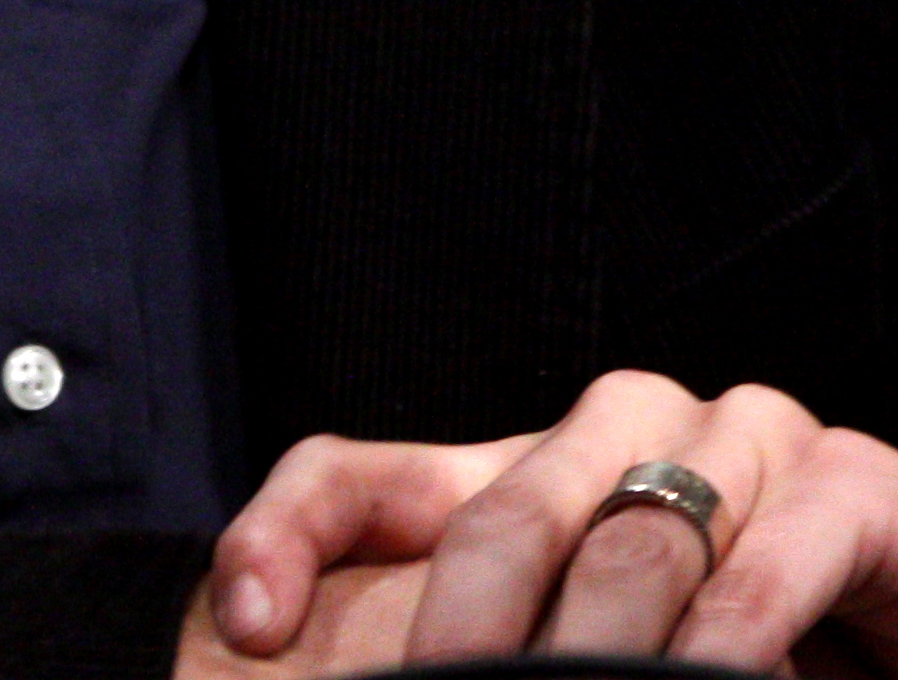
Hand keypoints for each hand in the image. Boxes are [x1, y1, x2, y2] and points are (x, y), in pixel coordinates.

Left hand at [209, 369, 897, 669]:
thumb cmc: (740, 643)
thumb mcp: (575, 649)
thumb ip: (480, 653)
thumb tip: (289, 667)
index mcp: (526, 459)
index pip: (360, 473)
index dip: (286, 536)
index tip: (241, 630)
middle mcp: (623, 423)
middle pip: (495, 520)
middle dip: (455, 642)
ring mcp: (742, 441)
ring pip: (629, 549)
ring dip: (592, 662)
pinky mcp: (852, 487)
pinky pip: (766, 572)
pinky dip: (723, 654)